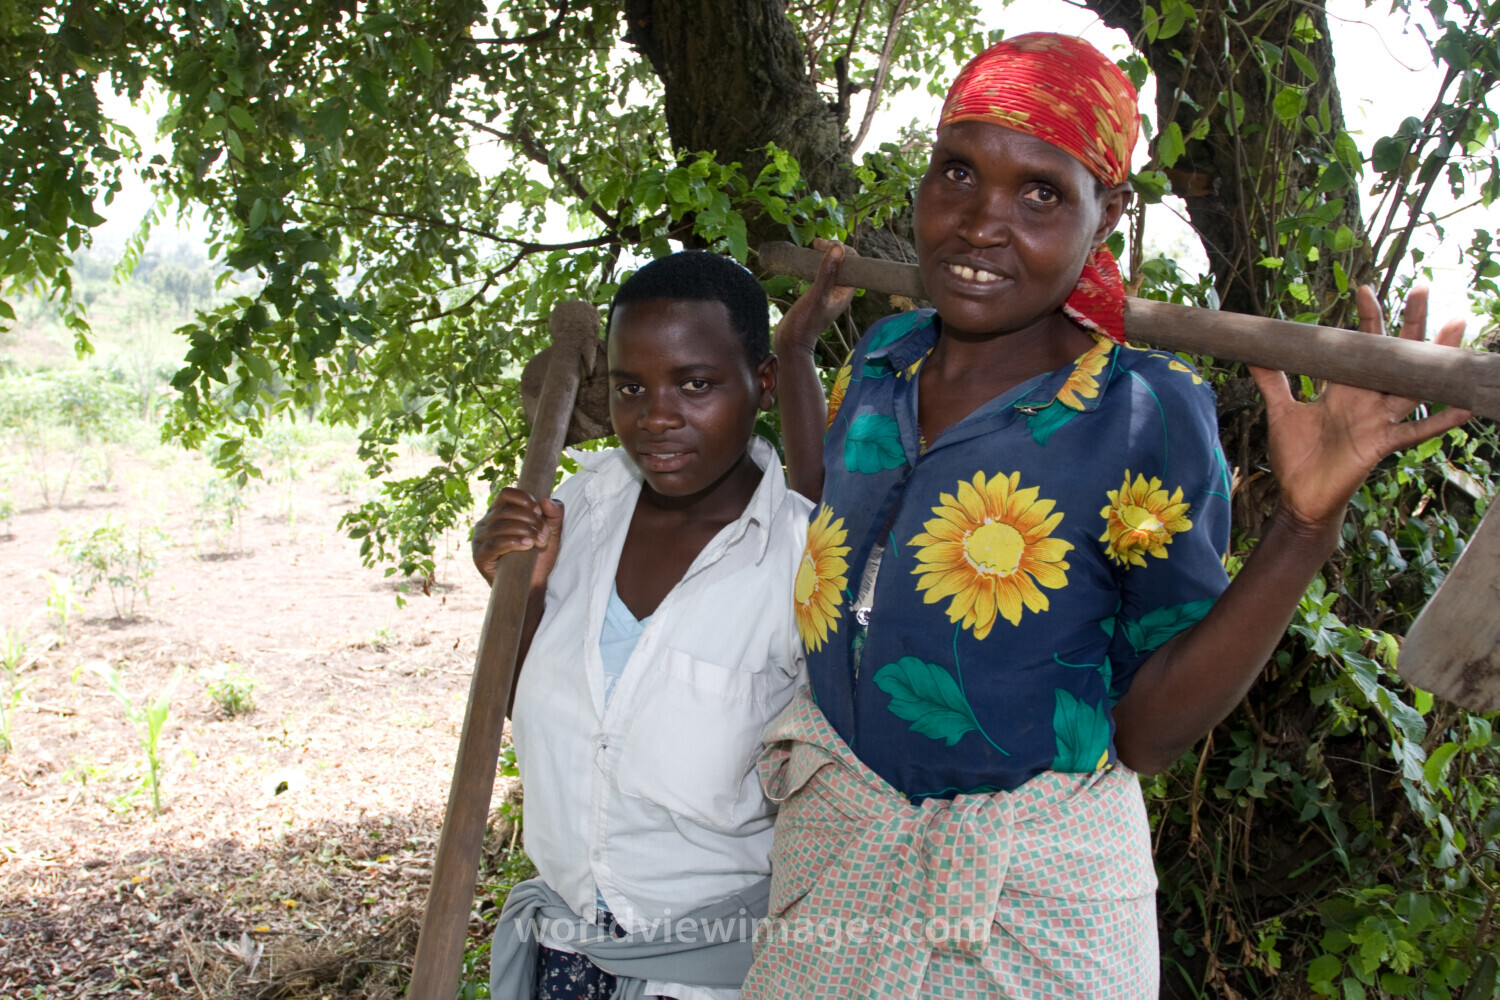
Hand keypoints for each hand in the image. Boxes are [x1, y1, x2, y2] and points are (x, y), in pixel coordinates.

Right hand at [471, 486, 564, 587]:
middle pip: (505, 510)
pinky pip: (494, 544)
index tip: (539, 510)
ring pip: (500, 526)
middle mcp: (485, 523)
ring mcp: (479, 540)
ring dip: (525, 531)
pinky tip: (527, 546)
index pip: (505, 494)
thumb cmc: (538, 557)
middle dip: (530, 519)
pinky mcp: (480, 557)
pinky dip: (513, 542)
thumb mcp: (551, 532)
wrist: (532, 585)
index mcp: (498, 513)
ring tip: (540, 541)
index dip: (523, 498)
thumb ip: (554, 514)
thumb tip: (547, 500)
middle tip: (545, 533)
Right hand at [773, 238, 856, 354]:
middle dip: (833, 250)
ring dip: (824, 257)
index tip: (823, 245)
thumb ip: (827, 273)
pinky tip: (805, 264)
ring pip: (831, 268)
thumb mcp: (816, 295)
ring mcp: (828, 294)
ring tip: (812, 248)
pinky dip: (815, 266)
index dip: (842, 249)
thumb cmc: (805, 323)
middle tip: (816, 244)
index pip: (853, 263)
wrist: (790, 343)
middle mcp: (839, 292)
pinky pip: (820, 275)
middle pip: (843, 264)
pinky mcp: (816, 296)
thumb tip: (838, 248)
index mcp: (845, 292)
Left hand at [1249, 284, 1471, 532]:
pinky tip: (1464, 406)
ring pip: (1413, 385)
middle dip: (1409, 323)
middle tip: (1423, 288)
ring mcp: (1377, 421)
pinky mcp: (1379, 445)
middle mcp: (1367, 400)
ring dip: (1434, 359)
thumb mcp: (1282, 411)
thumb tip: (1254, 352)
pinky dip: (1438, 421)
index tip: (1365, 289)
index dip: (1365, 319)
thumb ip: (1273, 381)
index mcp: (1345, 389)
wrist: (1298, 496)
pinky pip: (1414, 432)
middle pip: (1395, 356)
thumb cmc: (1296, 456)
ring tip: (1456, 328)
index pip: (1361, 346)